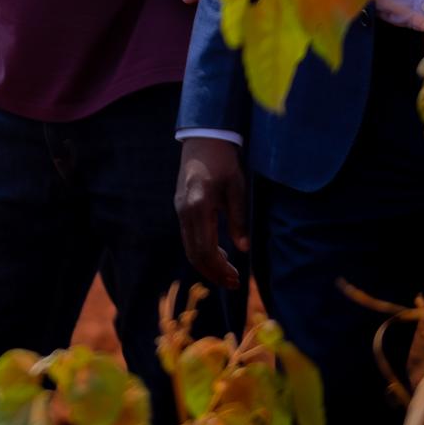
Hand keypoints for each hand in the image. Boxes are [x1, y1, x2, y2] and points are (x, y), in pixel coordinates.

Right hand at [175, 136, 248, 291]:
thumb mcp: (237, 189)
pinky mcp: (181, 208)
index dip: (220, 268)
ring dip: (207, 263)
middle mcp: (185, 211)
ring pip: (189, 246)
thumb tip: (243, 248)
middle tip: (233, 283)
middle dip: (213, 271)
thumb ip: (238, 219)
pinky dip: (202, 250)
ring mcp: (180, 209)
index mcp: (199, 206)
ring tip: (227, 273)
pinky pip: (188, 236)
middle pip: (194, 252)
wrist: (202, 141)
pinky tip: (219, 253)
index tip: (236, 278)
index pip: (205, 248)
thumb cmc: (224, 162)